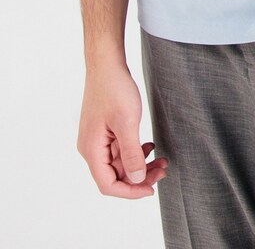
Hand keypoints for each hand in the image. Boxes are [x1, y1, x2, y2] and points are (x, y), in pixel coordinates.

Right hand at [77, 59, 168, 198]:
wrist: (107, 64)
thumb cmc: (114, 89)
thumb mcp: (127, 122)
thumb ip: (131, 153)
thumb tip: (136, 179)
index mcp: (92, 149)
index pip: (108, 184)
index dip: (129, 191)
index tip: (151, 188)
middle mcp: (92, 148)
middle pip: (115, 175)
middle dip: (139, 176)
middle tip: (163, 170)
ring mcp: (98, 139)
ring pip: (120, 163)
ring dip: (140, 164)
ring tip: (162, 160)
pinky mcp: (105, 131)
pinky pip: (120, 150)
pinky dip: (136, 151)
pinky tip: (149, 145)